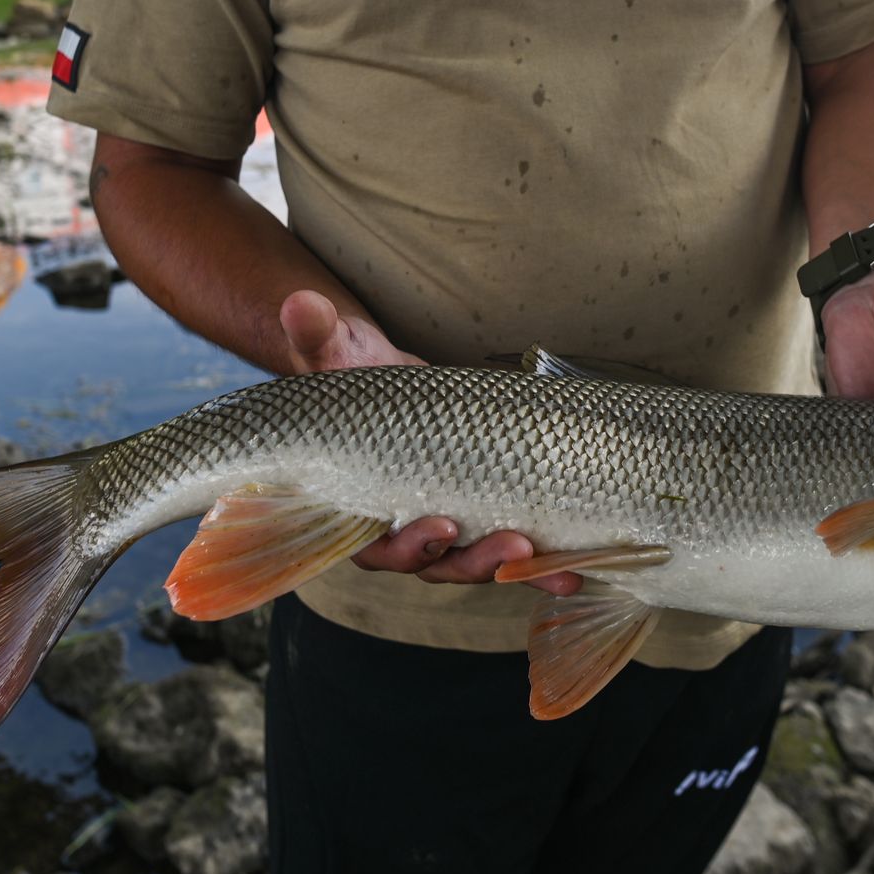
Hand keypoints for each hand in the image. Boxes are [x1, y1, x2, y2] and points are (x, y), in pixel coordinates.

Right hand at [278, 290, 578, 594]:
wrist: (386, 378)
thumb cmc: (352, 374)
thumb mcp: (334, 352)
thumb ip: (316, 337)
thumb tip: (300, 304)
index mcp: (355, 507)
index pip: (377, 548)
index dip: (409, 547)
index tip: (443, 527)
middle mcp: (399, 530)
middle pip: (436, 565)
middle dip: (475, 561)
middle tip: (513, 544)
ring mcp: (445, 530)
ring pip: (476, 564)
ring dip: (514, 567)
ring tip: (556, 564)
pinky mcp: (480, 517)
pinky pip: (509, 554)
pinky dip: (541, 566)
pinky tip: (574, 569)